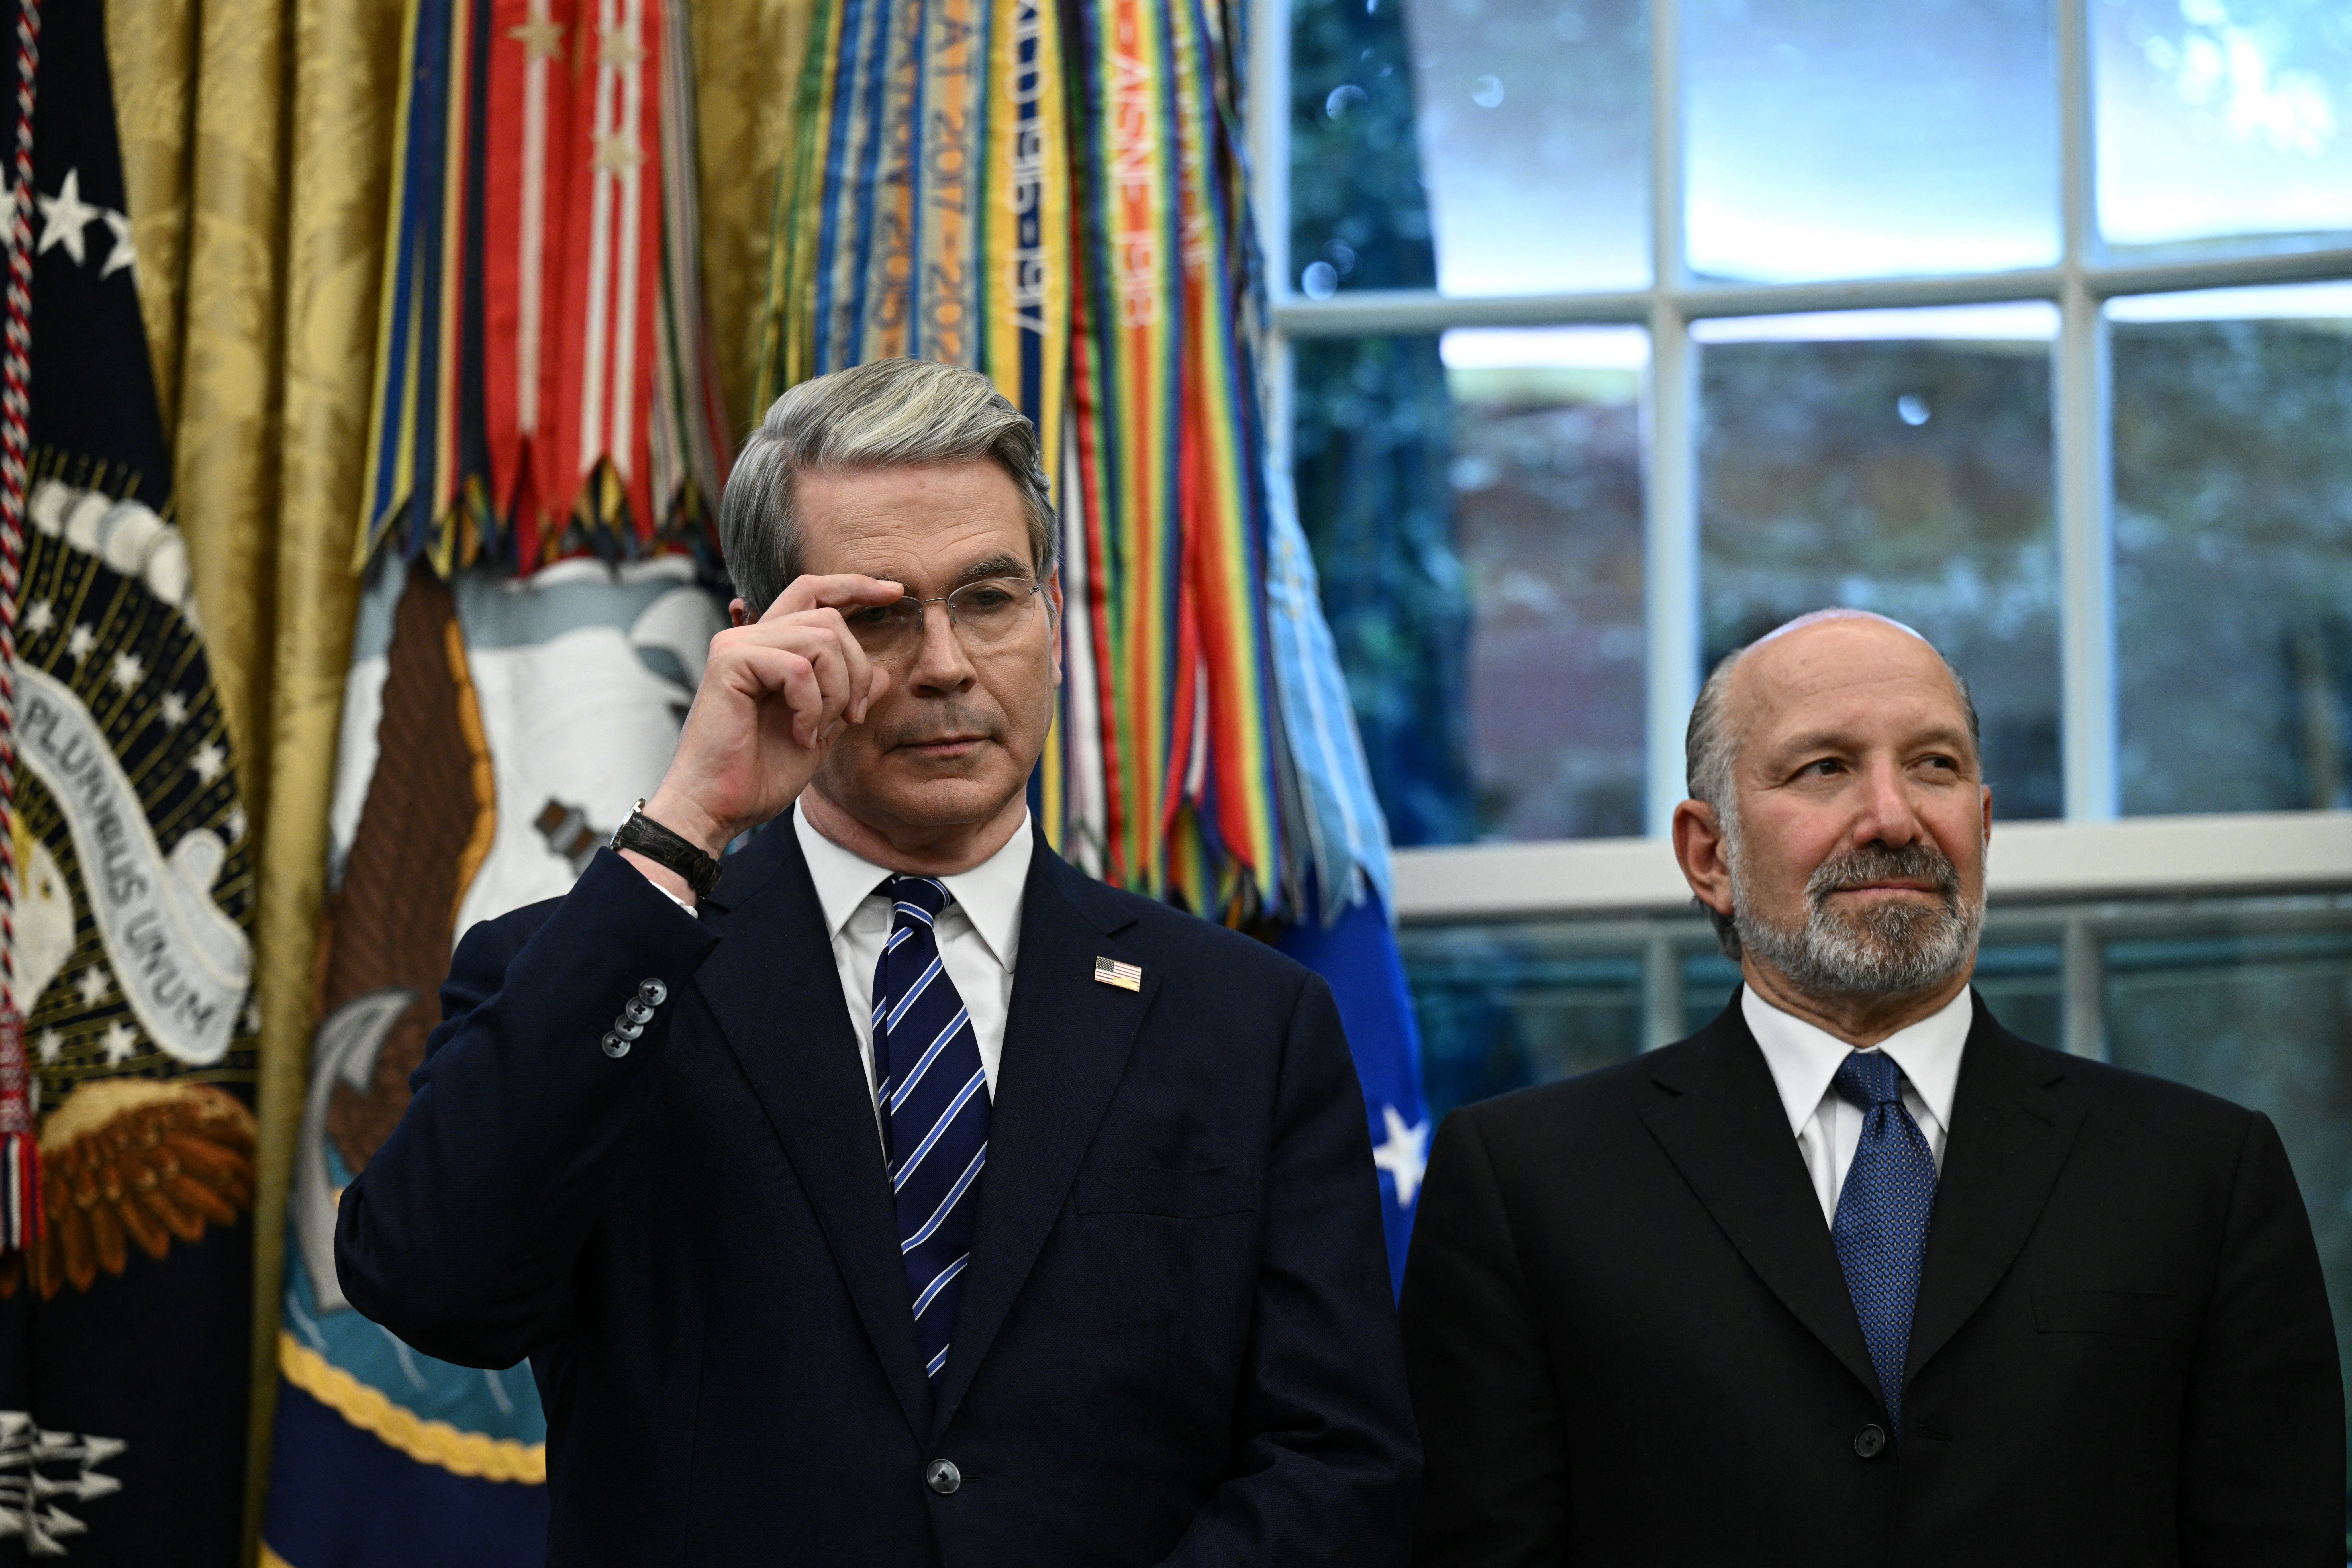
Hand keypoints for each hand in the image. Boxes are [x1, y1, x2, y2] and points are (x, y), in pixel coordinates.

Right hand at [641, 574, 900, 856]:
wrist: (718, 808)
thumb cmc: (761, 774)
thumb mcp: (821, 730)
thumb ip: (846, 697)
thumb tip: (884, 672)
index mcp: (770, 647)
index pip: (815, 593)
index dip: (856, 587)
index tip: (895, 592)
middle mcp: (750, 637)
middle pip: (830, 619)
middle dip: (857, 670)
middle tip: (852, 717)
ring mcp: (737, 646)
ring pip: (821, 640)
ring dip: (836, 692)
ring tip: (818, 730)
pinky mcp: (729, 662)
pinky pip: (799, 668)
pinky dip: (811, 707)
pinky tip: (800, 735)